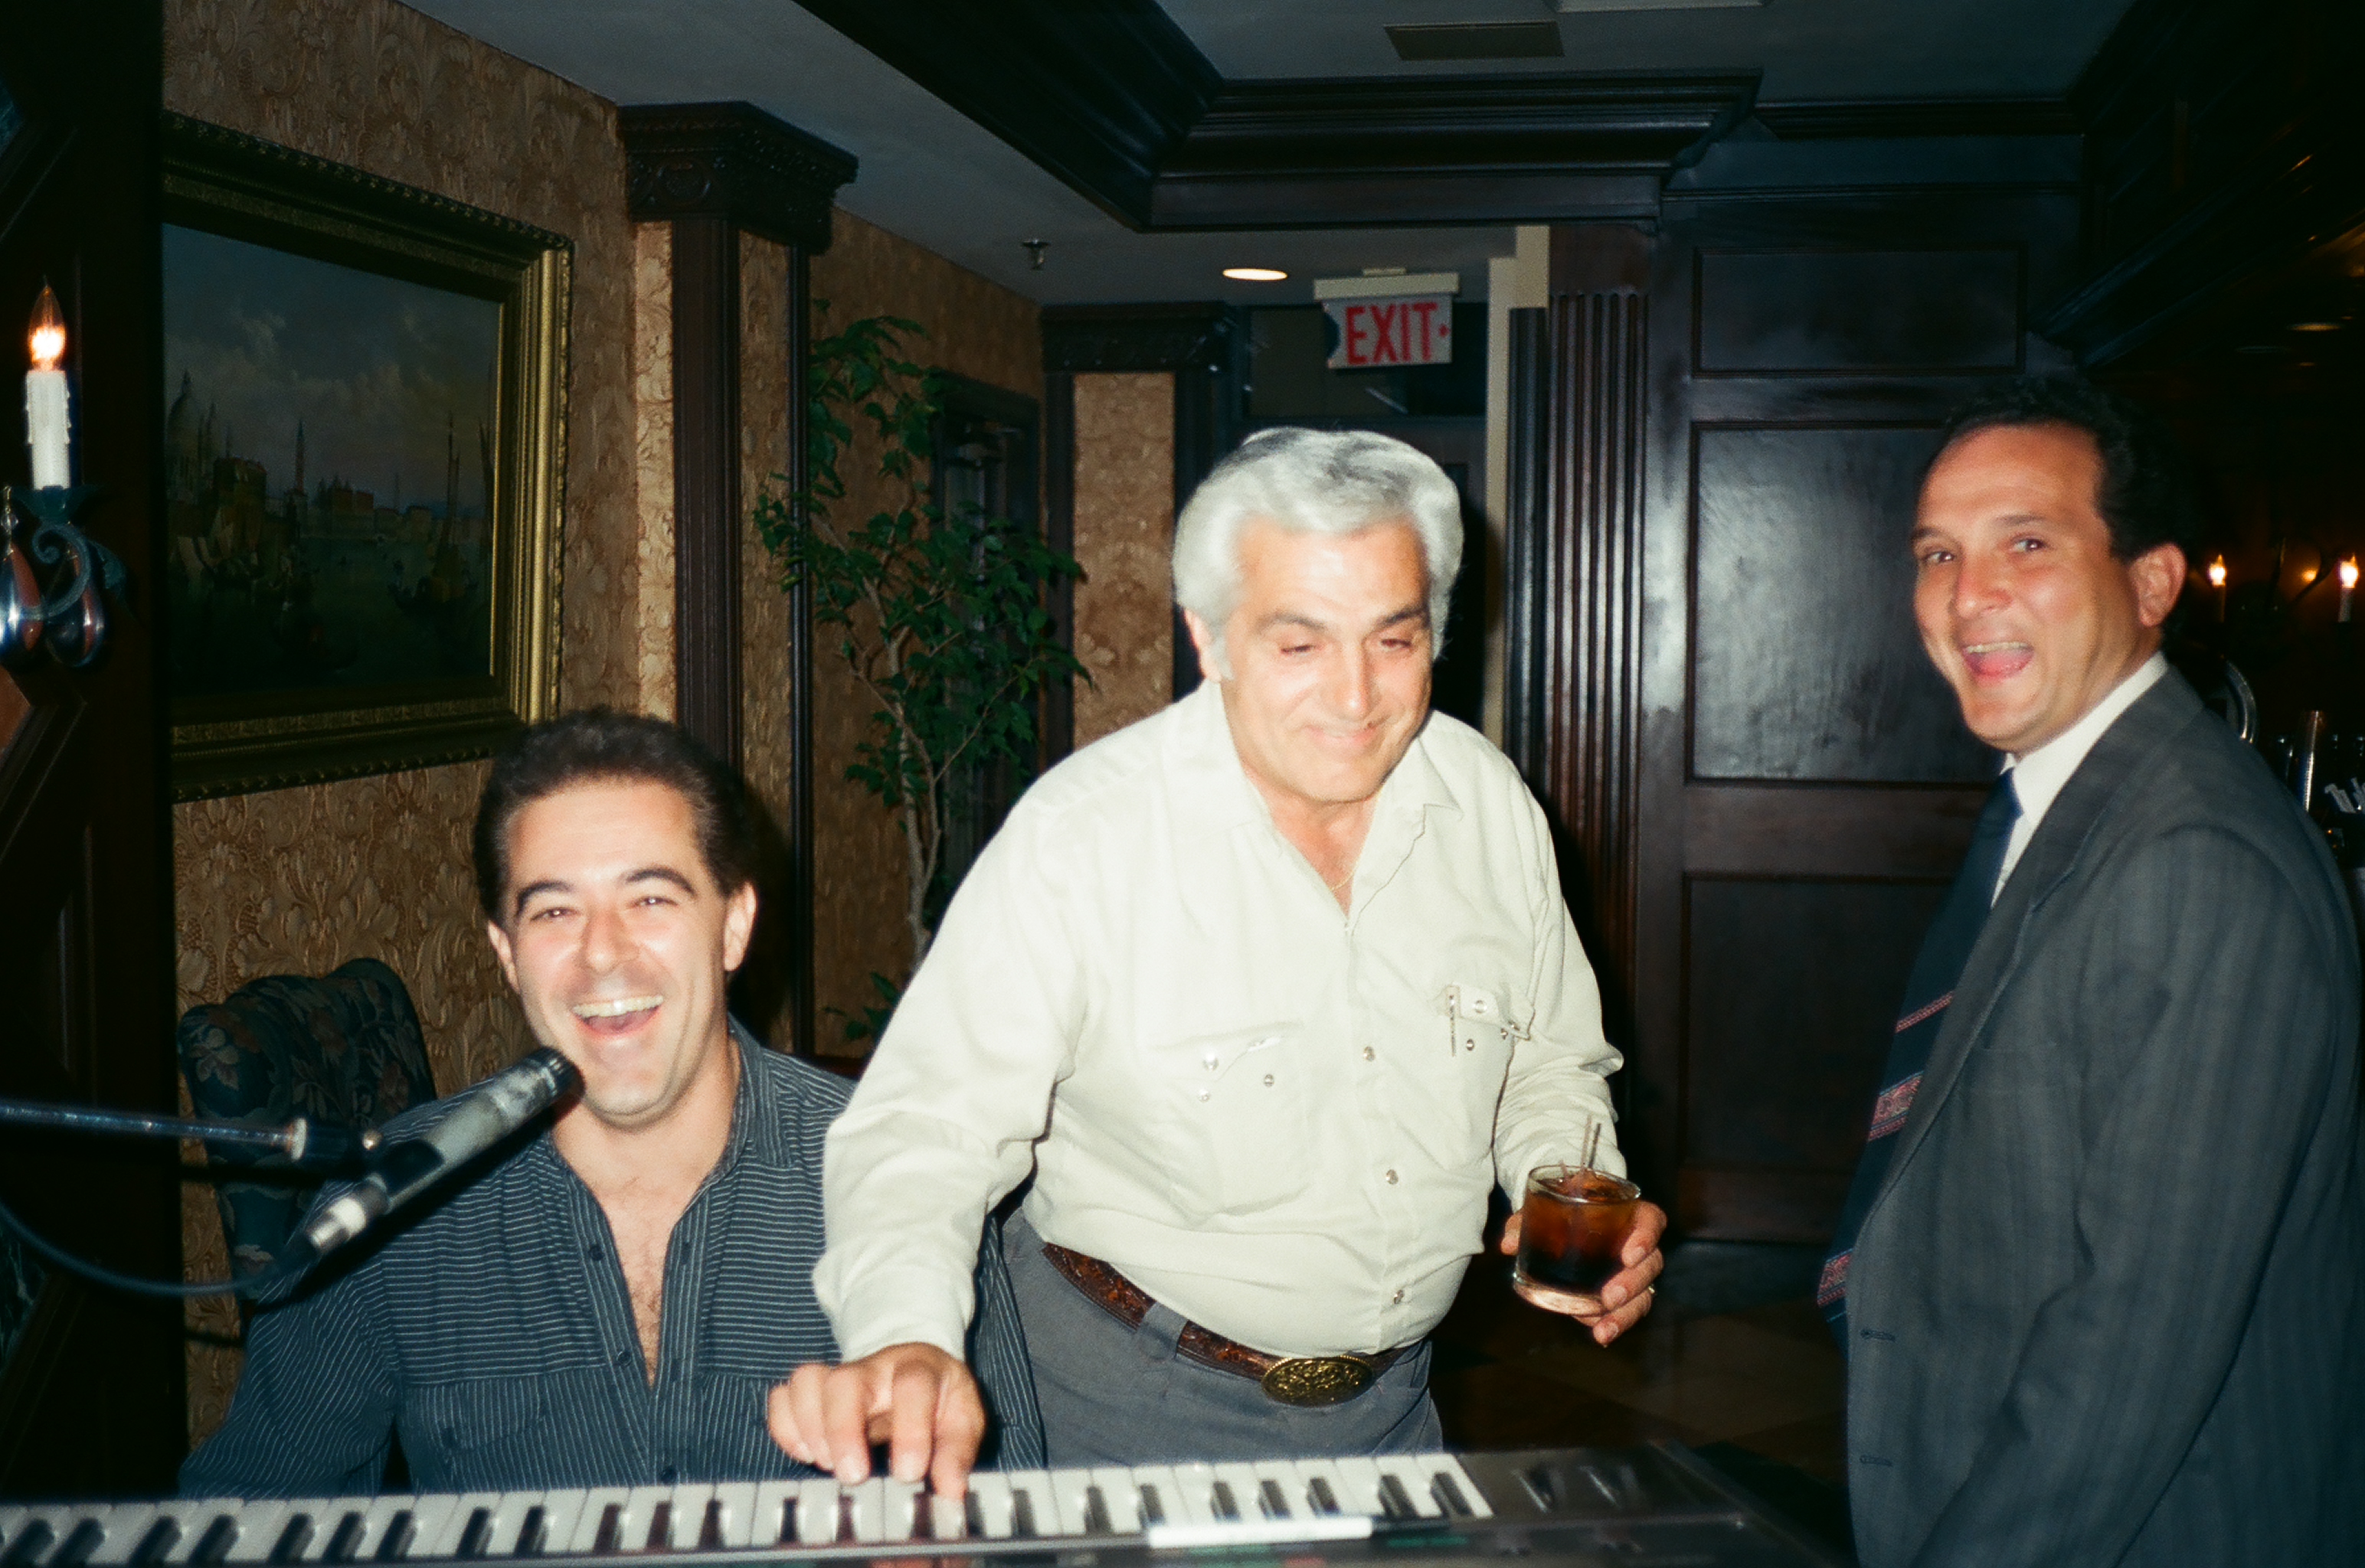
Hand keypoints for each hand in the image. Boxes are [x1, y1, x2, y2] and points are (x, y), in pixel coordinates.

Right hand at [768, 1343, 985, 1497]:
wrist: (915, 1368)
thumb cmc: (939, 1399)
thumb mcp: (962, 1419)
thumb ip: (957, 1452)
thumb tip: (950, 1489)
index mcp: (919, 1368)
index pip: (912, 1384)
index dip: (909, 1429)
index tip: (908, 1474)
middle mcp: (874, 1367)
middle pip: (846, 1381)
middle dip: (843, 1430)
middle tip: (854, 1475)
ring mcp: (840, 1374)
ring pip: (807, 1380)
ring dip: (809, 1426)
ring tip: (826, 1462)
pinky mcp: (814, 1389)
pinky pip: (783, 1395)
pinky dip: (785, 1425)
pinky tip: (804, 1452)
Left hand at [1500, 1199, 1666, 1344]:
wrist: (1568, 1216)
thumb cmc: (1564, 1207)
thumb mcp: (1545, 1206)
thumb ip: (1526, 1220)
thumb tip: (1508, 1244)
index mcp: (1628, 1213)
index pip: (1651, 1220)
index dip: (1646, 1237)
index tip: (1629, 1254)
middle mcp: (1637, 1243)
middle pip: (1651, 1264)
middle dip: (1632, 1284)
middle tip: (1609, 1297)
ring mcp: (1633, 1270)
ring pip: (1645, 1293)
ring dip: (1626, 1313)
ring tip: (1603, 1328)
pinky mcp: (1624, 1292)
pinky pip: (1628, 1309)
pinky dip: (1615, 1323)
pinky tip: (1600, 1334)